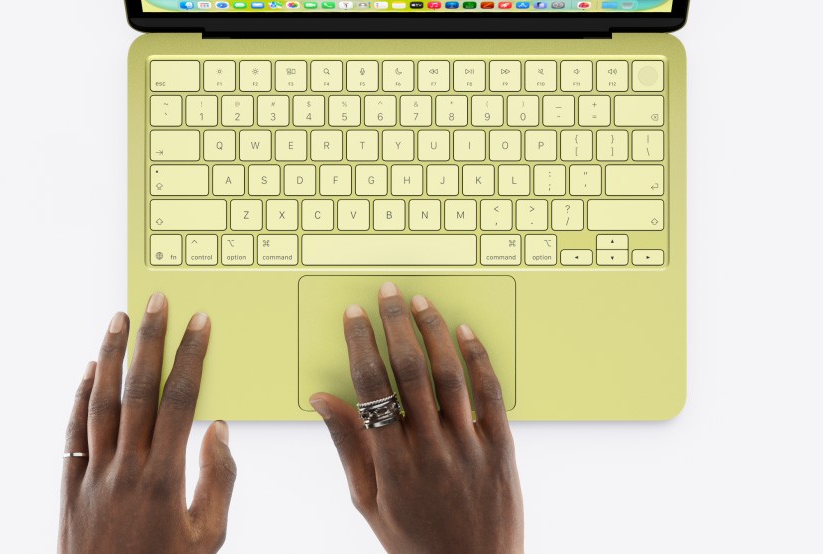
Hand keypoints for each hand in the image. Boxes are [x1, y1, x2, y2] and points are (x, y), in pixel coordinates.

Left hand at [59, 293, 235, 552]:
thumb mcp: (209, 535)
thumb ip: (219, 479)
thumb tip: (217, 429)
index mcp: (165, 478)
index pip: (180, 400)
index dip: (191, 357)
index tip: (199, 323)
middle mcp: (125, 469)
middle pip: (137, 390)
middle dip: (150, 340)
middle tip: (156, 301)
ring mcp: (93, 476)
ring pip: (99, 403)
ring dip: (109, 357)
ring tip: (118, 319)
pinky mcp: (70, 488)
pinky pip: (71, 434)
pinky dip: (79, 398)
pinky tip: (88, 371)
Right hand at [310, 282, 523, 553]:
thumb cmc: (414, 540)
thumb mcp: (369, 500)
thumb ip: (347, 446)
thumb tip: (321, 398)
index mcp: (392, 465)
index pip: (371, 388)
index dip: (360, 343)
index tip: (353, 314)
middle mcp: (430, 450)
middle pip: (410, 371)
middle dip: (394, 324)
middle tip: (386, 292)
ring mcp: (469, 447)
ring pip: (449, 375)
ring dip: (433, 331)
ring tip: (419, 301)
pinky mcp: (501, 448)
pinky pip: (490, 394)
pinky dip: (477, 358)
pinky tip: (464, 331)